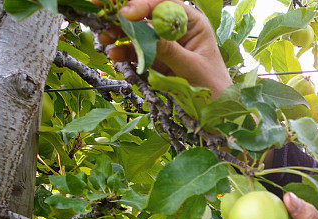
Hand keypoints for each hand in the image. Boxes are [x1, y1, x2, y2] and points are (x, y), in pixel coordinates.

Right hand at [99, 0, 231, 95]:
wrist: (215, 109)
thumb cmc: (213, 85)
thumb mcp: (192, 67)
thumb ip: (170, 50)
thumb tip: (147, 34)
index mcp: (192, 22)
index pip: (165, 5)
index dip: (144, 5)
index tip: (127, 12)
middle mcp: (176, 28)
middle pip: (146, 14)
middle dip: (124, 14)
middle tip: (102, 14)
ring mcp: (164, 43)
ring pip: (137, 31)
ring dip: (118, 32)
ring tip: (104, 38)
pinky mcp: (155, 58)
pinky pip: (136, 51)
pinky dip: (123, 51)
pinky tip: (113, 53)